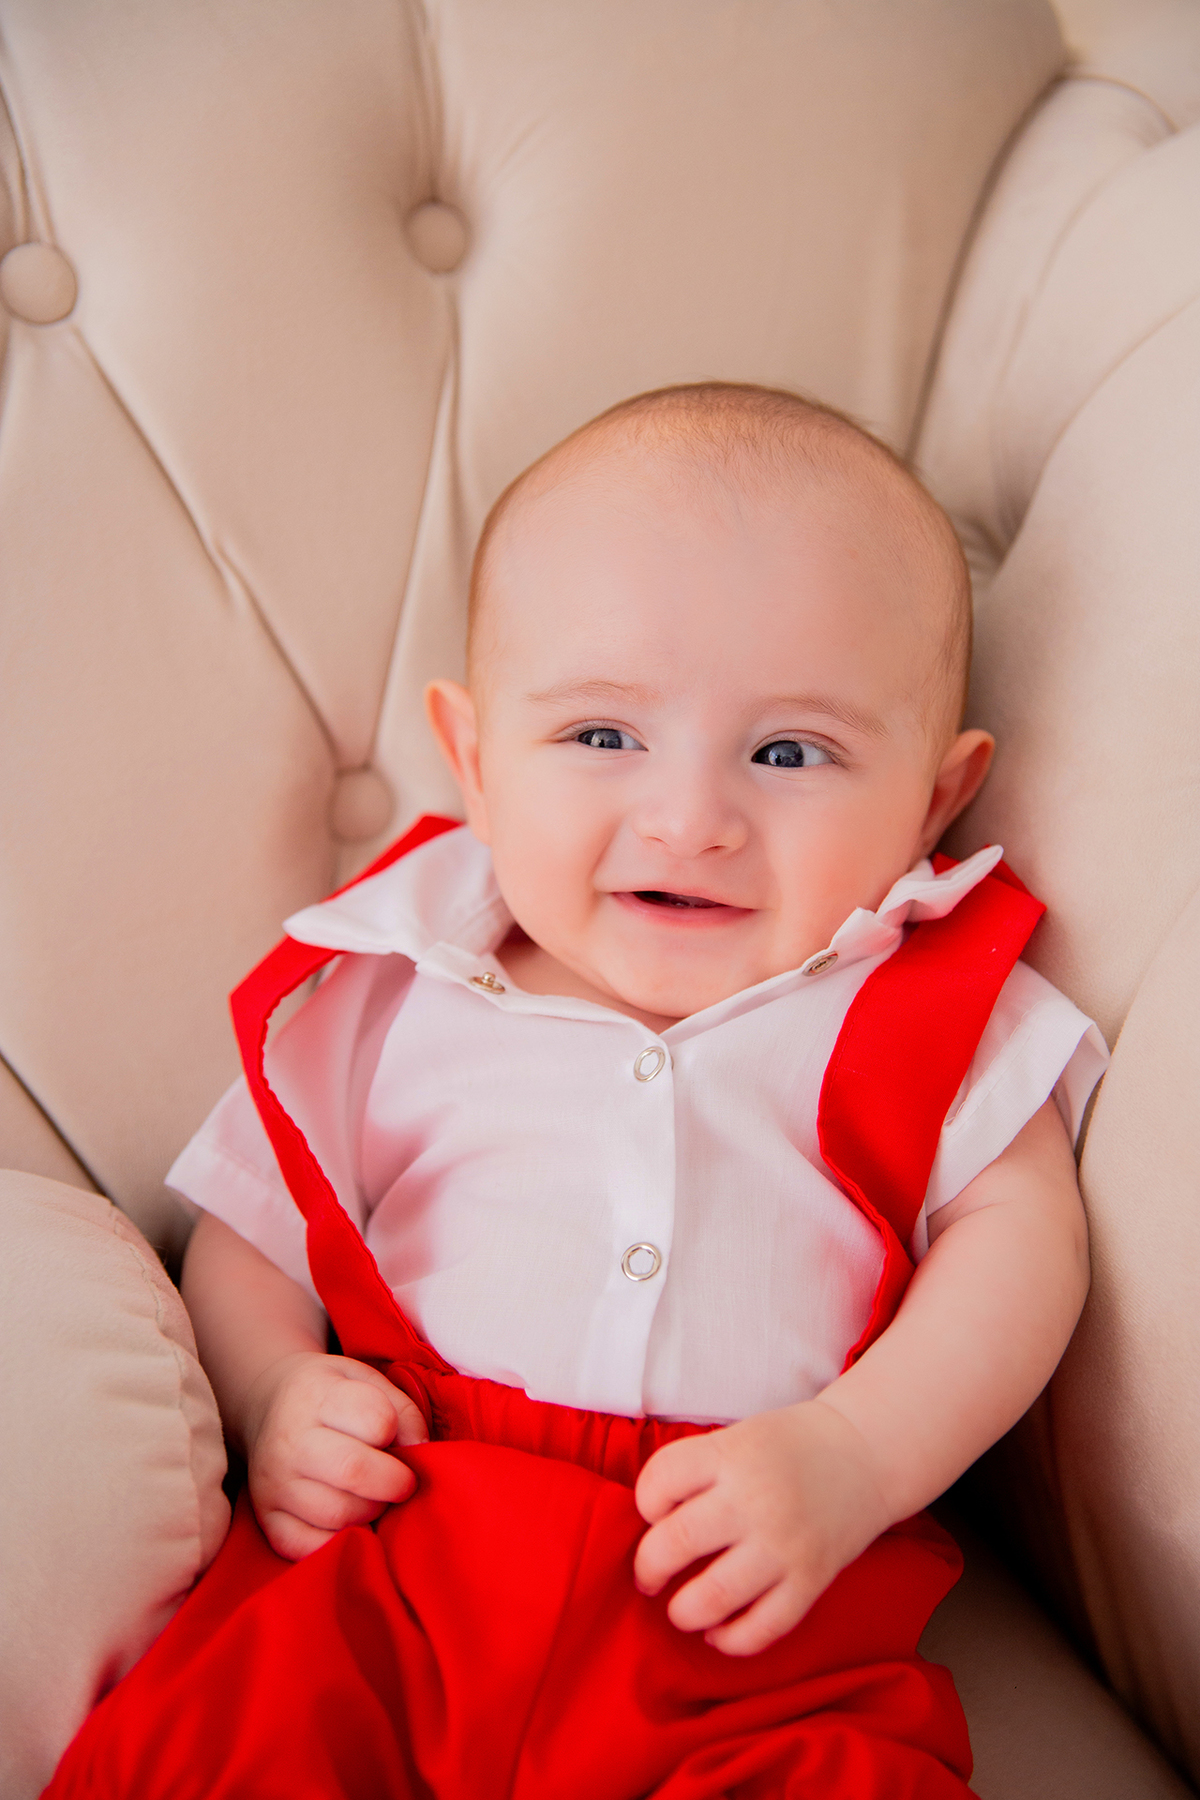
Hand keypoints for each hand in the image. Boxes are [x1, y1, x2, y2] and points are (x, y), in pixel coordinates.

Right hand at [243, 1351, 428, 1559]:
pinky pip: (307, 1547)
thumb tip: (420, 1451)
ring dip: (371, 1513)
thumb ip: (402, 1410)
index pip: (376, 1419)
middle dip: (394, 1483)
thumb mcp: (366, 1380)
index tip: (398, 1441)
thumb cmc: (329, 1395)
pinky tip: (350, 1524)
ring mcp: (272, 1483)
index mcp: (316, 1395)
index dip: (397, 1433)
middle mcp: (289, 1440)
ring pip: (337, 1514)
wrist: (266, 1406)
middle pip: (355, 1471)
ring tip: (373, 1498)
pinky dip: (338, 1543)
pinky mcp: (265, 1518)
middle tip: (401, 1482)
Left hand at [633, 1399, 891, 1655]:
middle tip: (649, 1576)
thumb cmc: (785, 1446)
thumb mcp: (737, 1437)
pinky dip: (731, 1640)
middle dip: (648, 1568)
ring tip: (681, 1609)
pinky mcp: (812, 1579)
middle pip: (676, 1542)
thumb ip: (696, 1473)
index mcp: (731, 1453)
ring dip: (683, 1612)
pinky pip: (762, 1628)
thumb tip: (648, 1529)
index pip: (660, 1481)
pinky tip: (718, 1633)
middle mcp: (755, 1498)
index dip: (645, 1502)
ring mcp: (785, 1543)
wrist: (864, 1454)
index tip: (654, 1512)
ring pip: (713, 1596)